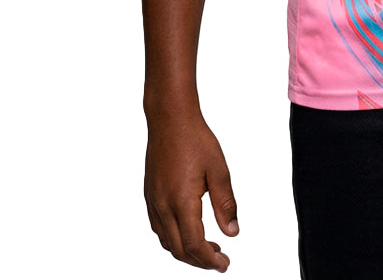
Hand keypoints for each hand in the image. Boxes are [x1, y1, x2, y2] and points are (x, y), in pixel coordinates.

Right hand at [145, 113, 238, 270]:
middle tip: (220, 260)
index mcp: (181, 201)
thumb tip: (232, 232)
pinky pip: (159, 228)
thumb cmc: (195, 139)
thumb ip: (225, 203)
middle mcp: (162, 206)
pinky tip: (188, 230)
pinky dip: (173, 238)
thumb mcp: (219, 170)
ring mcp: (153, 202)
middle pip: (178, 249)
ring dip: (186, 251)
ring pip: (166, 241)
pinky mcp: (150, 195)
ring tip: (208, 248)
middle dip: (199, 261)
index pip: (194, 244)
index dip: (210, 260)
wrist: (170, 118)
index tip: (225, 265)